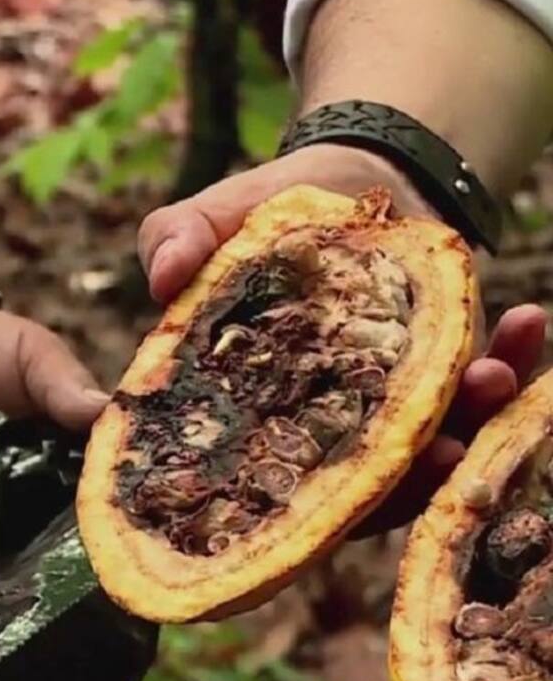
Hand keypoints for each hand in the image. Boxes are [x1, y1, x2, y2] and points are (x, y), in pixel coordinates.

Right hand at [136, 144, 547, 533]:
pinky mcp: (443, 384)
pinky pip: (480, 400)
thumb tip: (164, 277)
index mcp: (247, 410)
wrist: (352, 179)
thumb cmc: (266, 211)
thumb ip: (175, 238)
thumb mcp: (213, 218)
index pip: (256, 477)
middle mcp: (313, 430)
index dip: (291, 501)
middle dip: (405, 482)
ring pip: (428, 456)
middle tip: (443, 452)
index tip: (332, 487)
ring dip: (471, 429)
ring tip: (493, 377)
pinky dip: (511, 369)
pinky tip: (526, 321)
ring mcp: (384, 413)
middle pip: (357, 492)